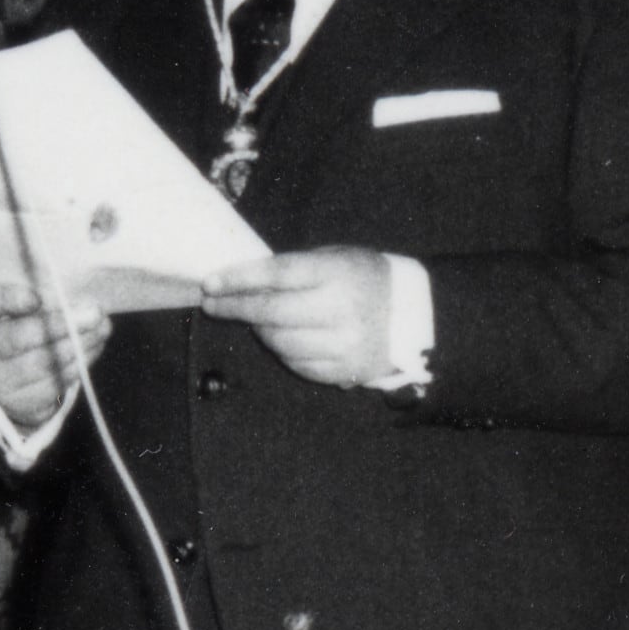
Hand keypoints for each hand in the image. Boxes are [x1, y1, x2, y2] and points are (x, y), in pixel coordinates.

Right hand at [0, 282, 110, 428]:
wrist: (14, 374)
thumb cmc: (23, 324)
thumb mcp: (24, 306)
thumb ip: (45, 298)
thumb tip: (81, 303)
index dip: (9, 300)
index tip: (37, 297)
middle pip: (19, 337)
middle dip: (61, 323)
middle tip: (94, 312)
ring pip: (44, 362)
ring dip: (79, 343)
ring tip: (102, 327)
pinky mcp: (21, 402)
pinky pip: (56, 383)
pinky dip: (80, 362)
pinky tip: (93, 347)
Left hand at [200, 247, 396, 387]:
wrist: (418, 317)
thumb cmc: (366, 279)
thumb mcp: (336, 259)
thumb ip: (294, 269)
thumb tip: (242, 282)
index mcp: (339, 273)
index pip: (278, 275)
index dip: (239, 279)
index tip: (211, 283)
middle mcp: (342, 309)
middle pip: (272, 312)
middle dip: (234, 308)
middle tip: (213, 305)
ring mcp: (344, 344)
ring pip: (280, 342)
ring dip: (259, 330)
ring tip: (255, 319)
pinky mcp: (345, 370)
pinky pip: (298, 364)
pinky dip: (282, 351)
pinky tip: (282, 339)